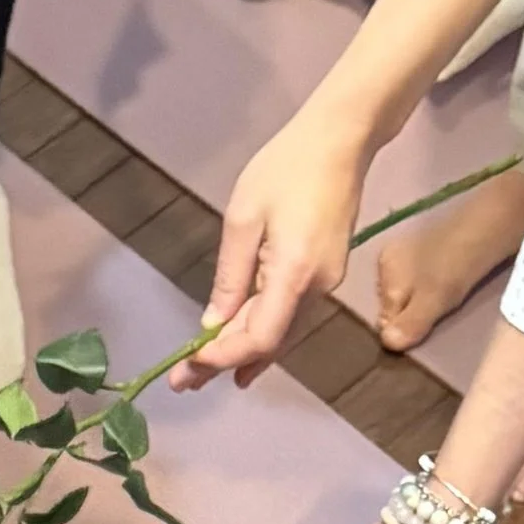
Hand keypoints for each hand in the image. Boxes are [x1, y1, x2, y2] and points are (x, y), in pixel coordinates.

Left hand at [172, 113, 367, 390]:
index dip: (222, 357)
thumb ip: (230, 276)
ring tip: (203, 372)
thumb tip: (214, 323)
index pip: (259, 337)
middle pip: (269, 343)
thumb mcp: (244, 218)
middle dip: (224, 364)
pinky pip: (291, 317)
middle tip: (182, 383)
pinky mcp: (326, 275)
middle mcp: (317, 289)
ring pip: (282, 335)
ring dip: (242, 354)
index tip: (188, 365)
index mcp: (294, 274)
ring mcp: (326, 284)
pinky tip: (241, 347)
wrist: (341, 140)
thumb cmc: (287, 167)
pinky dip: (263, 334)